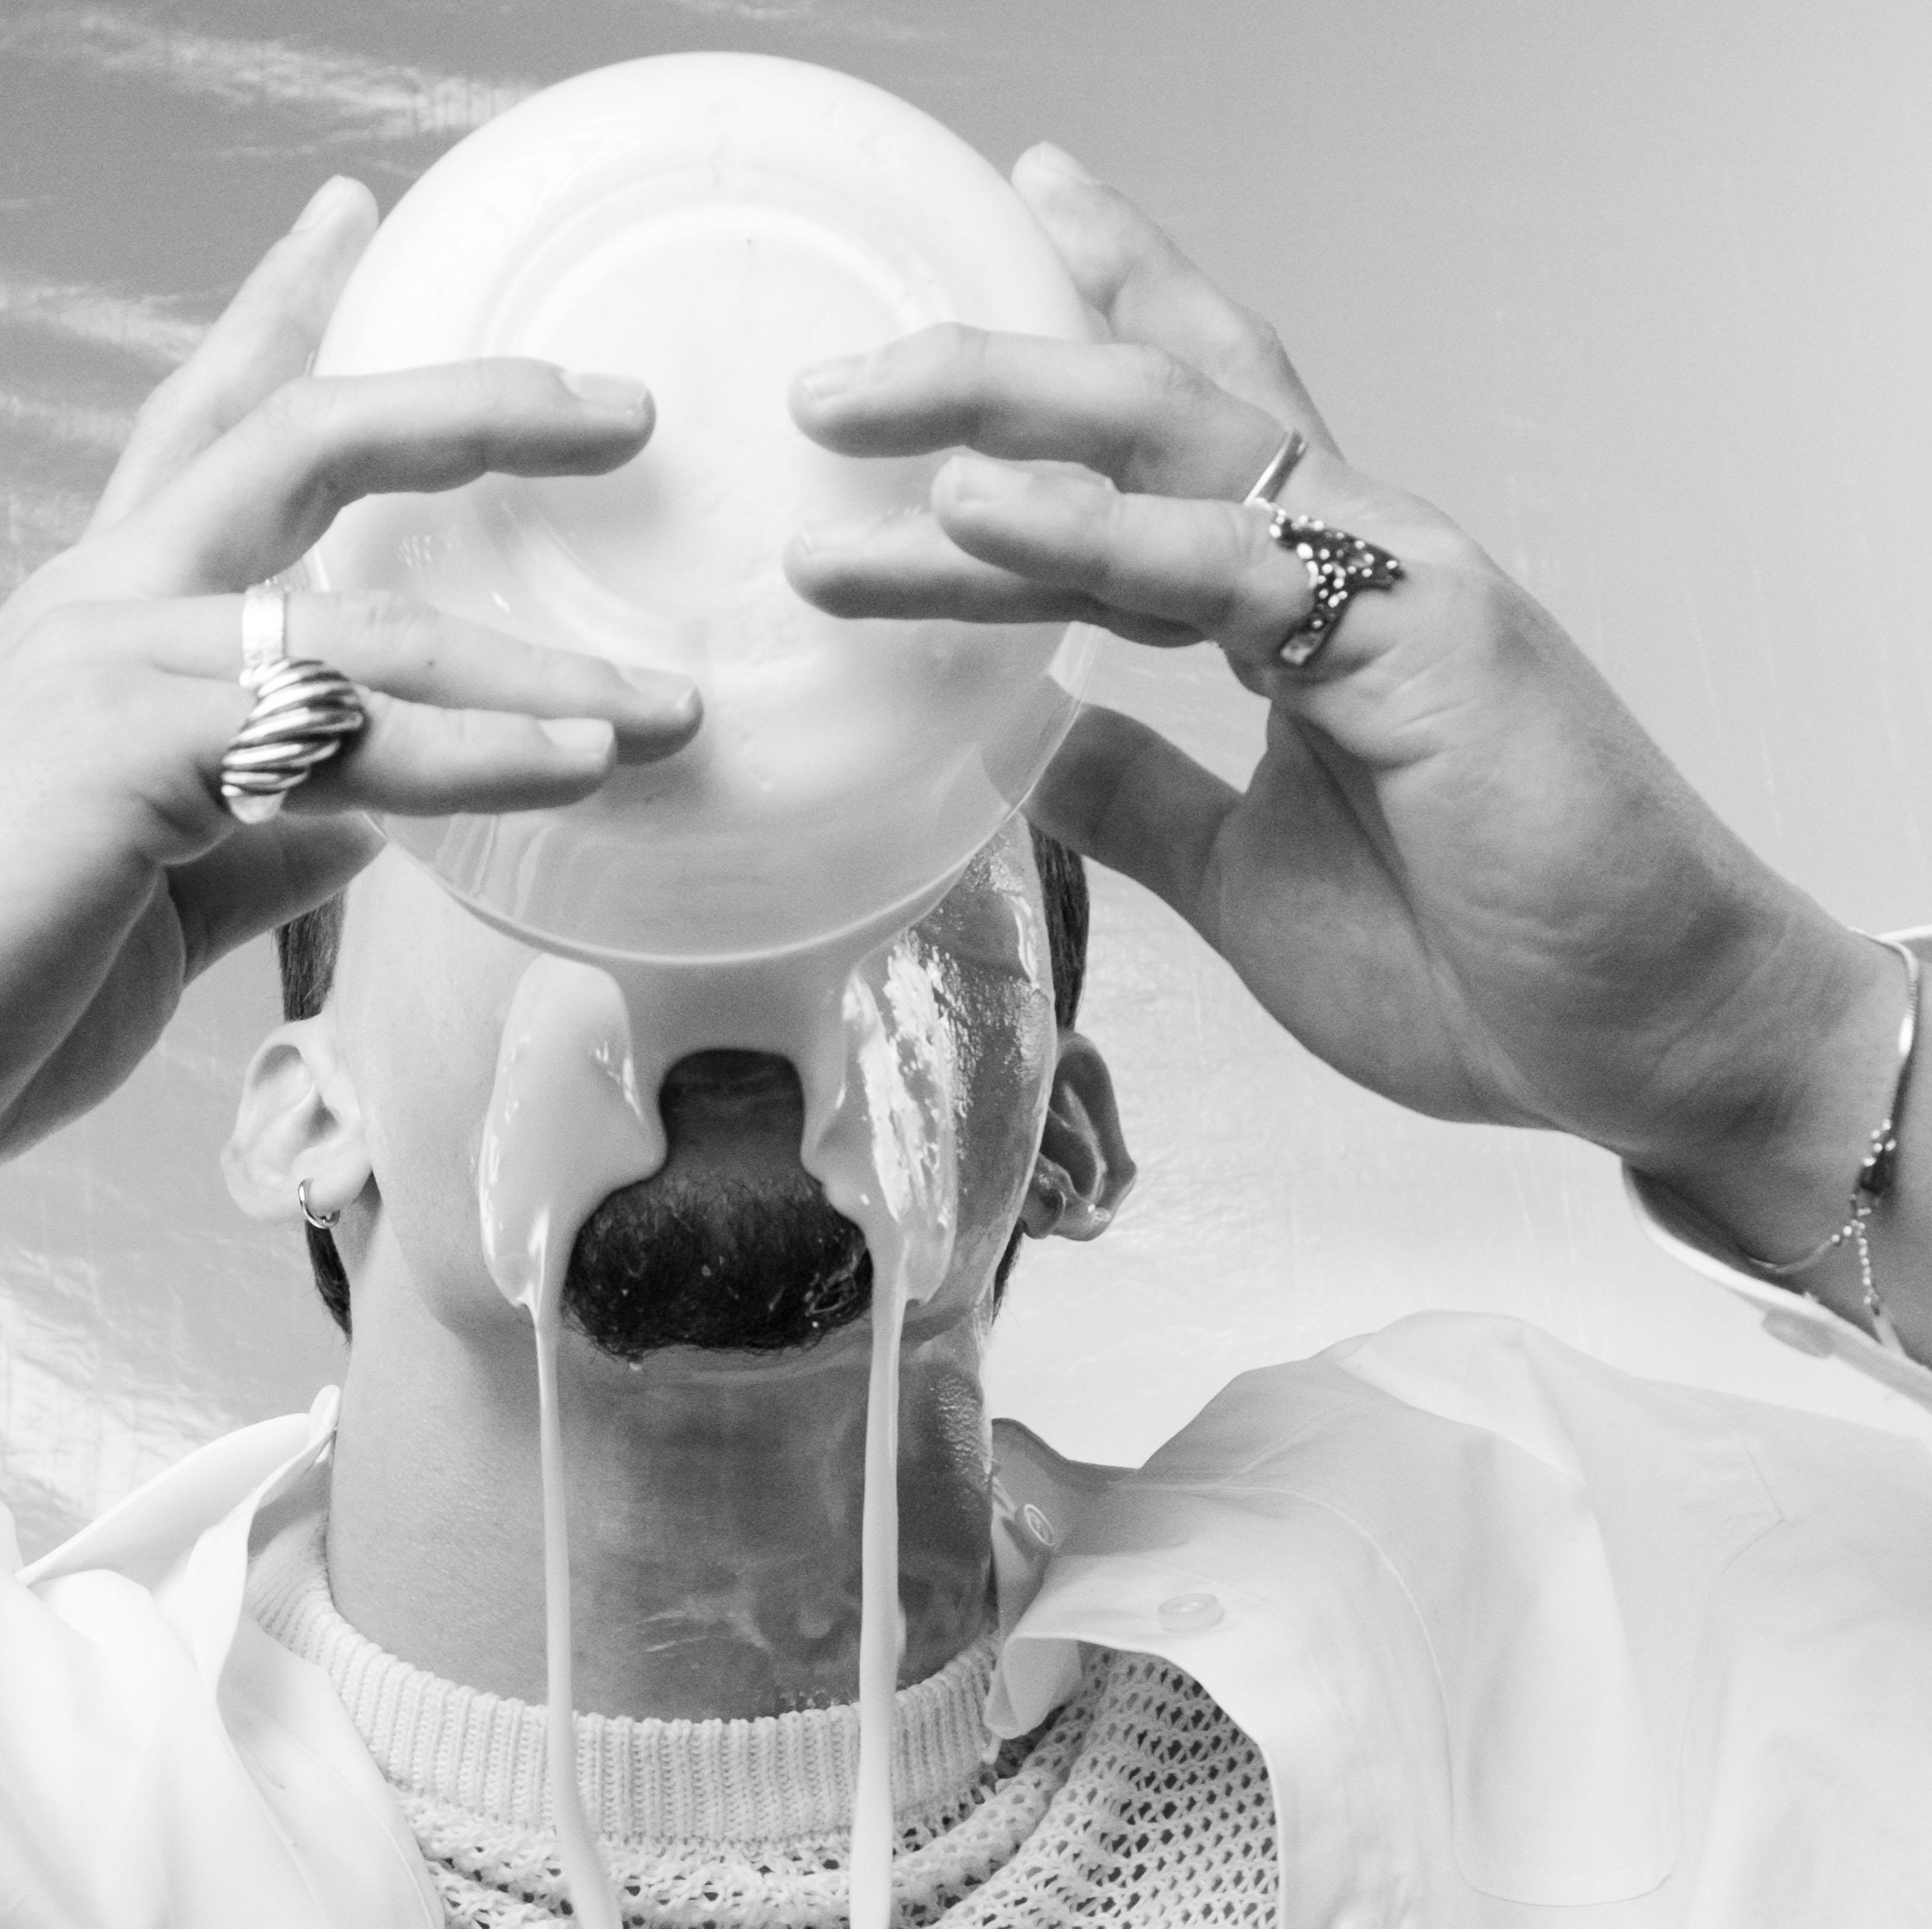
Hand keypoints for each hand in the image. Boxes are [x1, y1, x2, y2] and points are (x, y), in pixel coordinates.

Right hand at [0, 179, 698, 1254]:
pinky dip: (475, 756)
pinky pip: (345, 741)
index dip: (277, 313)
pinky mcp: (130, 759)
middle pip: (299, 438)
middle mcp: (100, 608)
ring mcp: (109, 671)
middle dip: (470, 407)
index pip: (197, 424)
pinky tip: (576, 770)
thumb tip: (384, 807)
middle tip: (619, 405)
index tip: (355, 217)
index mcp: (96, 618)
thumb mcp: (165, 881)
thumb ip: (274, 824)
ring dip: (541, 666)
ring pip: (368, 620)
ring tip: (667, 703)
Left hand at [787, 150, 1895, 1273]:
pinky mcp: (1418, 635)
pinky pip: (1224, 559)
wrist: (1639, 1036)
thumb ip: (1146, 804)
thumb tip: (1027, 753)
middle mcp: (1348, 556)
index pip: (1169, 449)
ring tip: (851, 418)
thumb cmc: (1481, 963)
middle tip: (830, 378)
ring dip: (1002, 419)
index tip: (928, 352)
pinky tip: (973, 517)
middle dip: (988, 367)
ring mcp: (1390, 577)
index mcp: (1311, 604)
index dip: (1057, 380)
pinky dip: (1090, 533)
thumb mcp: (1250, 878)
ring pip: (1174, 442)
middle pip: (1151, 401)